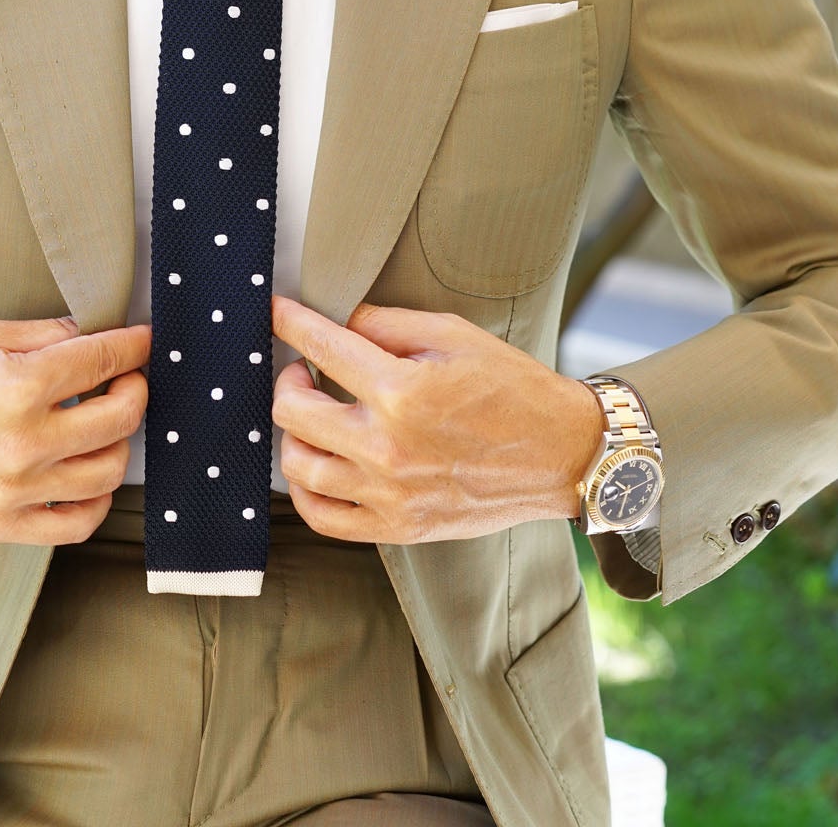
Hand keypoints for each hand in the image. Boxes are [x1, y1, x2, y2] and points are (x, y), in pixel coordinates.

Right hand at [0, 315, 149, 544]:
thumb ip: (42, 336)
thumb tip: (93, 333)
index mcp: (16, 386)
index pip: (105, 361)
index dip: (134, 346)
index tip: (142, 341)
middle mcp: (23, 443)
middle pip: (120, 417)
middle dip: (134, 388)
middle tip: (126, 377)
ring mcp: (14, 492)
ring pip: (109, 471)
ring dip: (118, 442)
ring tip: (102, 423)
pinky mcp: (0, 526)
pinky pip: (76, 523)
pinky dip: (97, 499)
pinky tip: (88, 473)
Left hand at [268, 295, 602, 543]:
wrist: (562, 456)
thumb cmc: (514, 391)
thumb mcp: (455, 335)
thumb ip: (388, 324)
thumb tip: (339, 321)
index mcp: (402, 391)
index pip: (321, 347)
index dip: (289, 322)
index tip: (275, 311)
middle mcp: (387, 447)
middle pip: (292, 410)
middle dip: (287, 378)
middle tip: (302, 369)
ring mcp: (389, 493)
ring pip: (298, 464)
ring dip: (292, 432)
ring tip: (310, 415)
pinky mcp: (397, 526)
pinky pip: (322, 516)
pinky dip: (305, 489)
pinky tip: (316, 463)